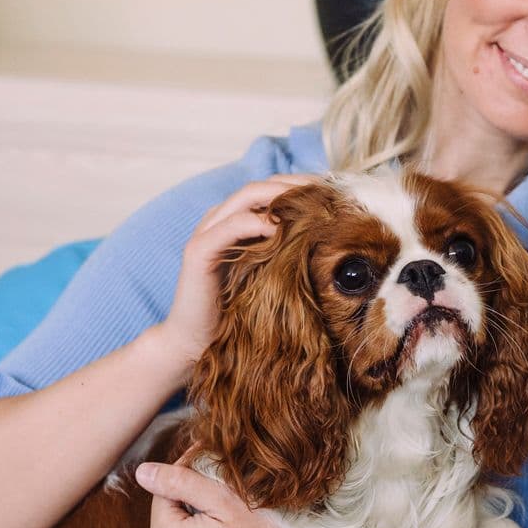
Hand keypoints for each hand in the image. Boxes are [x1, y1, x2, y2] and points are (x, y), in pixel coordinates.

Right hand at [156, 173, 322, 377]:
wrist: (195, 342)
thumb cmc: (236, 312)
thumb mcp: (269, 276)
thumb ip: (285, 253)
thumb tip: (327, 241)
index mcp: (235, 222)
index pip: (269, 190)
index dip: (300, 185)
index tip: (333, 190)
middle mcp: (219, 220)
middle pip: (260, 187)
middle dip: (296, 185)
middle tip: (327, 190)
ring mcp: (207, 232)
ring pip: (246, 198)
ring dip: (281, 196)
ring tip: (311, 203)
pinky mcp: (199, 250)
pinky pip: (231, 226)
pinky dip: (257, 222)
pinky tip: (281, 228)